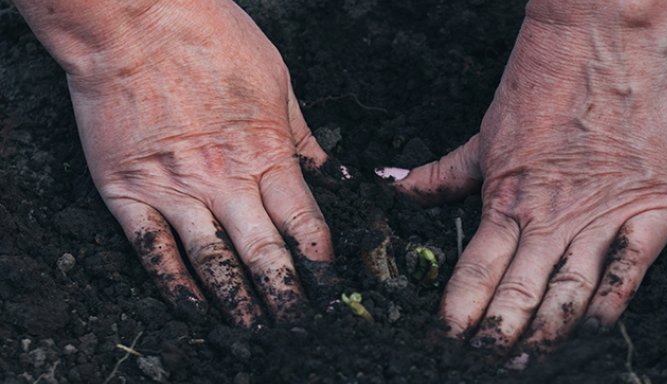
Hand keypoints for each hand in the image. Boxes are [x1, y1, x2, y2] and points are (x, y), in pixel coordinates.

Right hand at [28, 1, 333, 326]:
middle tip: (298, 325)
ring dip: (236, 301)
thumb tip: (333, 176)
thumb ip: (303, 137)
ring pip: (212, 262)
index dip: (320, 262)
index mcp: (267, 152)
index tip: (330, 288)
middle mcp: (223, 180)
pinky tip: (190, 306)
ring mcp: (174, 189)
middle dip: (285, 296)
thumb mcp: (278, 81)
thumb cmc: (211, 38)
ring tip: (253, 329)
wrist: (133, 19)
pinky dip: (172, 284)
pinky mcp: (127, 190)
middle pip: (264, 254)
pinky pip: (153, 251)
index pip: (304, 224)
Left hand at [382, 1, 666, 347]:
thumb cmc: (542, 84)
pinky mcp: (651, 210)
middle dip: (498, 338)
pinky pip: (629, 272)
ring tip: (529, 359)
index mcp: (506, 200)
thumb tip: (395, 187)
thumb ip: (442, 174)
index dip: (458, 315)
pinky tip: (594, 329)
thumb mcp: (484, 135)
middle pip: (518, 295)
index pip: (474, 273)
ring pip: (569, 295)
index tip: (444, 343)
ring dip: (547, 333)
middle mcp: (551, 218)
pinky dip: (611, 306)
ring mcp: (601, 216)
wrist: (604, 41)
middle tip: (485, 365)